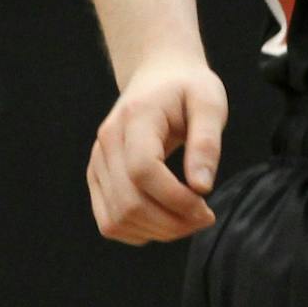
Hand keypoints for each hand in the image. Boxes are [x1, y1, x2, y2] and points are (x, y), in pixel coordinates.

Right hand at [87, 54, 227, 244]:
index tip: (207, 206)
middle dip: (171, 222)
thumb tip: (202, 187)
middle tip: (204, 217)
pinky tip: (166, 220)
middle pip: (129, 202)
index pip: (143, 170)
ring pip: (116, 219)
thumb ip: (207, 141)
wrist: (157, 74)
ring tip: (188, 219)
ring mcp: (97, 161)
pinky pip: (109, 222)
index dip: (175, 198)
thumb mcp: (210, 102)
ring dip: (156, 232)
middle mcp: (108, 141)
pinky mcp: (97, 177)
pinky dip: (139, 232)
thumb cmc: (188, 88)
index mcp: (136, 117)